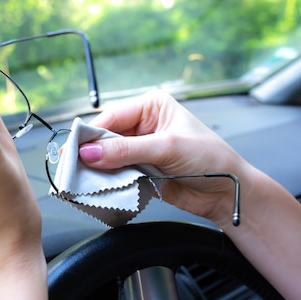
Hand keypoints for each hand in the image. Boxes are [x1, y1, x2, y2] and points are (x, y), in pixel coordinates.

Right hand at [79, 89, 249, 225]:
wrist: (227, 192)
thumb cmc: (210, 159)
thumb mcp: (167, 148)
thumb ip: (126, 151)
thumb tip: (90, 152)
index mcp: (151, 107)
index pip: (112, 117)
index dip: (92, 133)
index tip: (74, 149)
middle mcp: (144, 125)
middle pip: (106, 137)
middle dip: (92, 152)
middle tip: (74, 166)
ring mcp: (141, 149)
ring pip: (108, 157)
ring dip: (98, 168)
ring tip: (82, 178)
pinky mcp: (141, 170)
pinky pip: (116, 174)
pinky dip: (107, 181)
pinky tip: (98, 186)